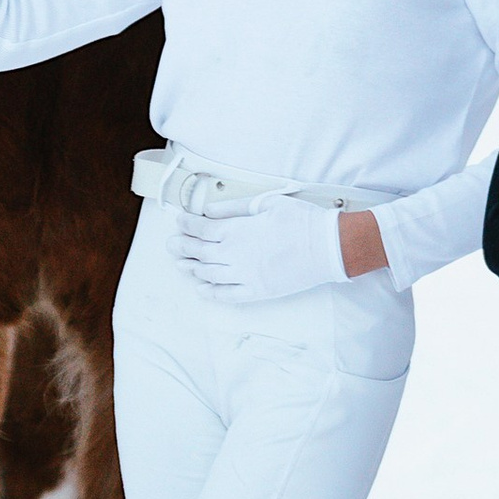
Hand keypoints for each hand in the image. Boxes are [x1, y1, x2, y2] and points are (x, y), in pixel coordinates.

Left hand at [173, 191, 345, 307]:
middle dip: (183, 247)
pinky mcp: (257, 291)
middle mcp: (236, 256)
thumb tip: (209, 210)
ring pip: (209, 275)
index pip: (202, 229)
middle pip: (200, 252)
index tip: (178, 222)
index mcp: (238, 231)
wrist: (327, 247)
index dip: (187, 225)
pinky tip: (201, 288)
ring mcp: (245, 276)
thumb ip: (235, 208)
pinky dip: (211, 292)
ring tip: (181, 264)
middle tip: (171, 244)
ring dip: (192, 269)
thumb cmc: (301, 221)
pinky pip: (227, 295)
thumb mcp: (268, 203)